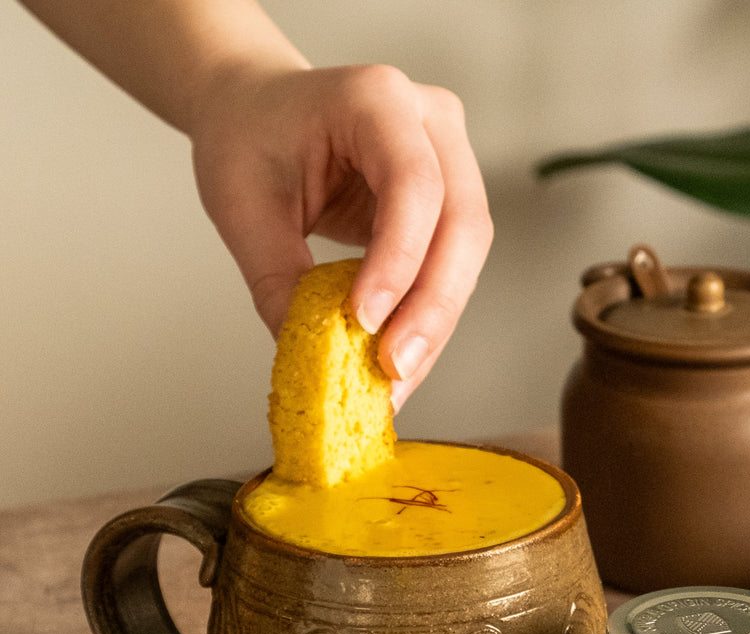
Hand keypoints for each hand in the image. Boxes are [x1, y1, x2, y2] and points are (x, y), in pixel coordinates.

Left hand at [189, 63, 492, 407]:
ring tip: (395, 379)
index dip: (398, 258)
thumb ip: (277, 278)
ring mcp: (452, 160)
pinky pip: (452, 269)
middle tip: (395, 370)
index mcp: (377, 97)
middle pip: (462, 225)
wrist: (258, 110)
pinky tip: (400, 360)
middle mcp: (431, 122)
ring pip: (467, 255)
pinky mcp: (451, 202)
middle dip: (431, 307)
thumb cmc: (249, 137)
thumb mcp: (241, 203)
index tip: (365, 322)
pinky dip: (426, 319)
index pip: (413, 184)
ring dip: (434, 324)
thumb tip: (314, 358)